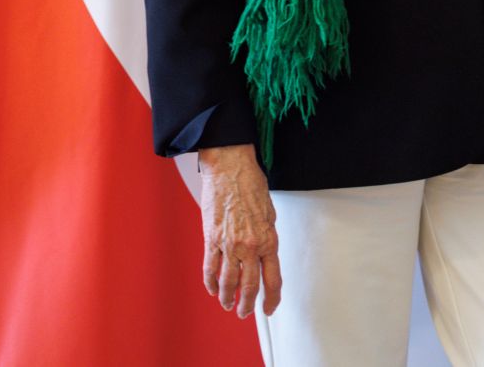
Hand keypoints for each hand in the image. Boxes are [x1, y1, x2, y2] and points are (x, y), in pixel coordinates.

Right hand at [198, 144, 280, 317]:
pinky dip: (211, 283)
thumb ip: (266, 238)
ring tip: (228, 304)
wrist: (230, 169)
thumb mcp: (269, 214)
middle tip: (245, 313)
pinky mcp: (211, 239)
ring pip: (228, 282)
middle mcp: (250, 246)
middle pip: (249, 286)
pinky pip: (210, 268)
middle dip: (248, 305)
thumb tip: (264, 257)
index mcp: (268, 239)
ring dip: (228, 298)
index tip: (269, 308)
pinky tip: (213, 290)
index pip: (273, 279)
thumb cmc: (250, 186)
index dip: (272, 298)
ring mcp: (229, 244)